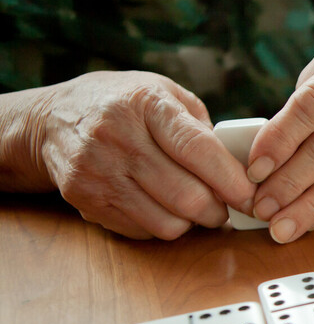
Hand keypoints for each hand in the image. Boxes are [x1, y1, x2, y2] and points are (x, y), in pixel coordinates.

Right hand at [4, 71, 254, 238]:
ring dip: (192, 224)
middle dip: (218, 211)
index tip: (250, 197)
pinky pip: (143, 231)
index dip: (231, 180)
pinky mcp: (86, 199)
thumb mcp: (163, 92)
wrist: (52, 120)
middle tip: (228, 209)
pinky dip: (164, 227)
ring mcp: (98, 171)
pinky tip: (164, 208)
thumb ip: (201, 125)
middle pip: (186, 195)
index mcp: (146, 104)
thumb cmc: (123, 104)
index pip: (197, 149)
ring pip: (167, 222)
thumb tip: (237, 167)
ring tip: (196, 209)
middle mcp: (118, 136)